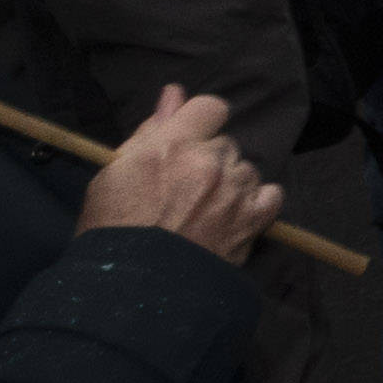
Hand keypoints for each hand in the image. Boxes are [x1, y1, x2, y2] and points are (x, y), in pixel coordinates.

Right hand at [78, 87, 278, 259]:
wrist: (132, 287)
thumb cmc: (112, 229)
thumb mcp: (114, 172)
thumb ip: (150, 129)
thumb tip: (174, 94)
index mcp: (174, 145)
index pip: (210, 107)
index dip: (200, 122)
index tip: (188, 141)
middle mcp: (210, 162)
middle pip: (225, 143)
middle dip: (207, 159)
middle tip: (181, 189)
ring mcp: (235, 192)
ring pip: (245, 169)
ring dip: (229, 183)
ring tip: (200, 210)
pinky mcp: (252, 221)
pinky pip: (270, 195)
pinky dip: (255, 202)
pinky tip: (232, 215)